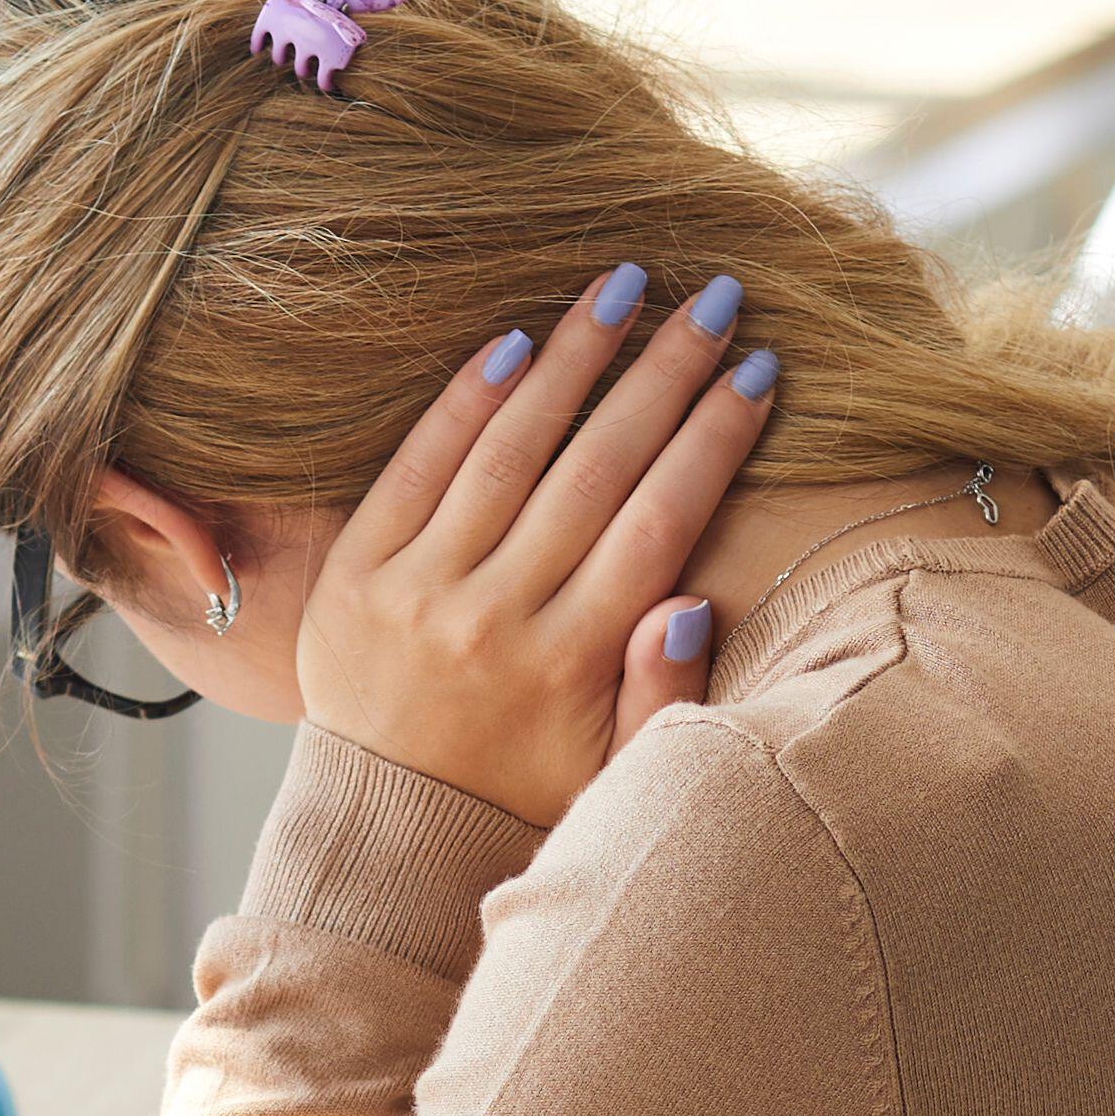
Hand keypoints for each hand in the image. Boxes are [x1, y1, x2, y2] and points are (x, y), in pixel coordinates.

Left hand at [293, 264, 775, 825]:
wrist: (386, 831)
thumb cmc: (517, 794)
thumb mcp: (611, 773)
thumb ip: (662, 695)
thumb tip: (687, 600)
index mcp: (568, 663)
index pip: (658, 522)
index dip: (714, 439)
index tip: (760, 370)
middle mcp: (493, 617)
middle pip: (595, 467)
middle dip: (663, 372)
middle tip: (717, 297)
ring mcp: (416, 589)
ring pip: (509, 449)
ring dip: (571, 357)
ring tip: (624, 284)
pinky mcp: (354, 573)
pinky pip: (417, 466)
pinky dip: (465, 400)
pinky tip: (516, 339)